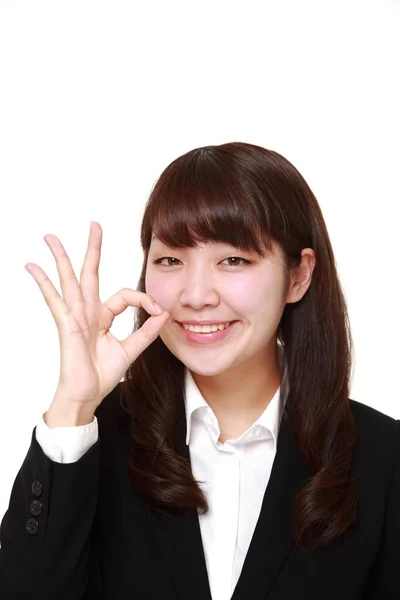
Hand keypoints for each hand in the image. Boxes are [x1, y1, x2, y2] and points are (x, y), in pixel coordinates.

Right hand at [25, 221, 168, 411]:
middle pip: (90, 273)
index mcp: (103, 316)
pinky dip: (43, 282)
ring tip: (50, 237)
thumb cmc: (102, 374)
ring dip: (61, 257)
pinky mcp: (67, 324)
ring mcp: (75, 316)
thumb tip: (164, 313)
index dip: (144, 299)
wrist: (87, 395)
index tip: (159, 310)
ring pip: (69, 280)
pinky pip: (54, 300)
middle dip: (93, 249)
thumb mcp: (131, 349)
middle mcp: (88, 311)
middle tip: (94, 225)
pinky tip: (32, 267)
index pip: (125, 295)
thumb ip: (147, 331)